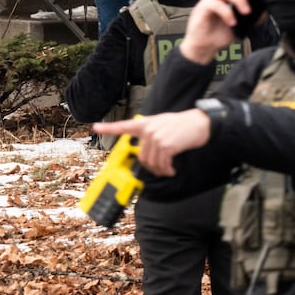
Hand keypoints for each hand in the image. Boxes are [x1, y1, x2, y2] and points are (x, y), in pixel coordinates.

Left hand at [92, 109, 210, 175]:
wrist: (199, 123)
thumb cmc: (183, 125)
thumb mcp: (163, 124)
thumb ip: (151, 133)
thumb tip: (146, 151)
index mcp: (146, 124)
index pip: (124, 125)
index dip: (109, 128)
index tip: (96, 127)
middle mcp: (148, 129)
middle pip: (142, 156)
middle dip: (151, 167)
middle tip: (161, 170)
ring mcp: (156, 137)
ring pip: (151, 162)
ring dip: (160, 171)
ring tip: (168, 170)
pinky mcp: (166, 145)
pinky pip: (162, 164)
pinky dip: (167, 170)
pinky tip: (172, 170)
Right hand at [180, 0, 262, 62]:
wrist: (204, 47)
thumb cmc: (220, 34)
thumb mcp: (241, 25)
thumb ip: (252, 17)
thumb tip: (265, 10)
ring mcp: (209, 0)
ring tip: (246, 12)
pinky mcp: (202, 9)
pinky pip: (215, 4)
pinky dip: (226, 12)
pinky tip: (232, 22)